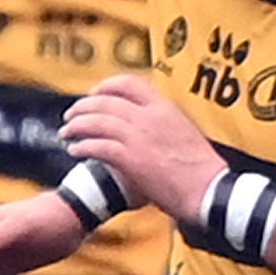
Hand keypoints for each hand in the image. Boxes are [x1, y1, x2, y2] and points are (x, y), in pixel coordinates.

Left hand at [62, 74, 221, 219]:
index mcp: (165, 107)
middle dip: (83, 106)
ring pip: (97, 121)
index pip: (129, 83)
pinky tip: (75, 150)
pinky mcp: (131, 159)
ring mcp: (139, 137)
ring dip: (76, 126)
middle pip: (106, 101)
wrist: (208, 190)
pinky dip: (82, 146)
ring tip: (66, 132)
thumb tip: (146, 128)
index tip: (94, 94)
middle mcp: (150, 117)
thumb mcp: (184, 133)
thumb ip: (162, 125)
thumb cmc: (200, 169)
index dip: (105, 86)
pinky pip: (98, 147)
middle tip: (71, 115)